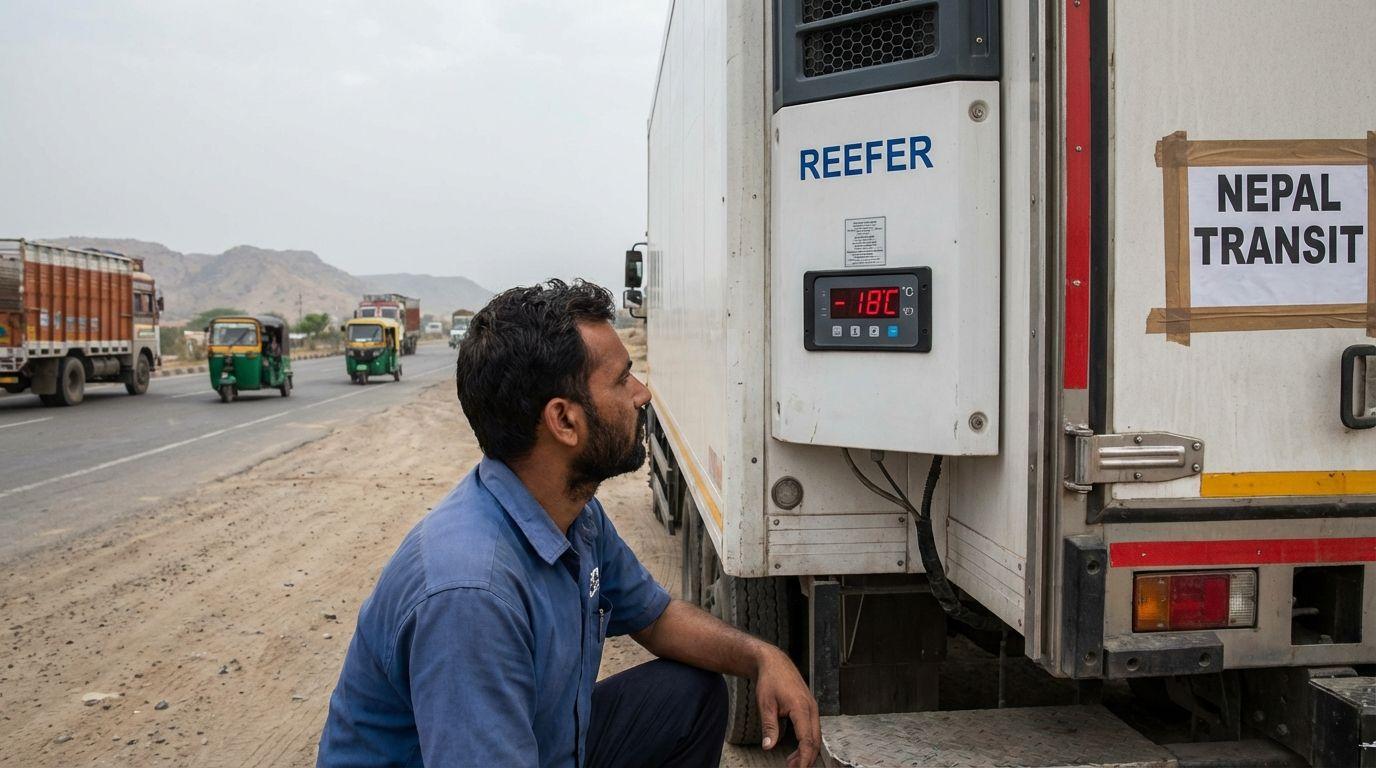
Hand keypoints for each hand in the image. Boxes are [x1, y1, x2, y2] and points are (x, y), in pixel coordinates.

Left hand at [754, 646, 820, 766]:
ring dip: (807, 751)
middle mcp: (811, 709)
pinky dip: (807, 742)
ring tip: (792, 763)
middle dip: (806, 758)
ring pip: (815, 736)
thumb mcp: (765, 704)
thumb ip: (769, 727)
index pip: (807, 740)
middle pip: (815, 741)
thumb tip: (769, 747)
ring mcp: (813, 708)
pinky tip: (796, 750)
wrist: (775, 663)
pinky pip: (813, 729)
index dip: (804, 758)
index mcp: (801, 708)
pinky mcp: (810, 708)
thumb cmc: (770, 681)